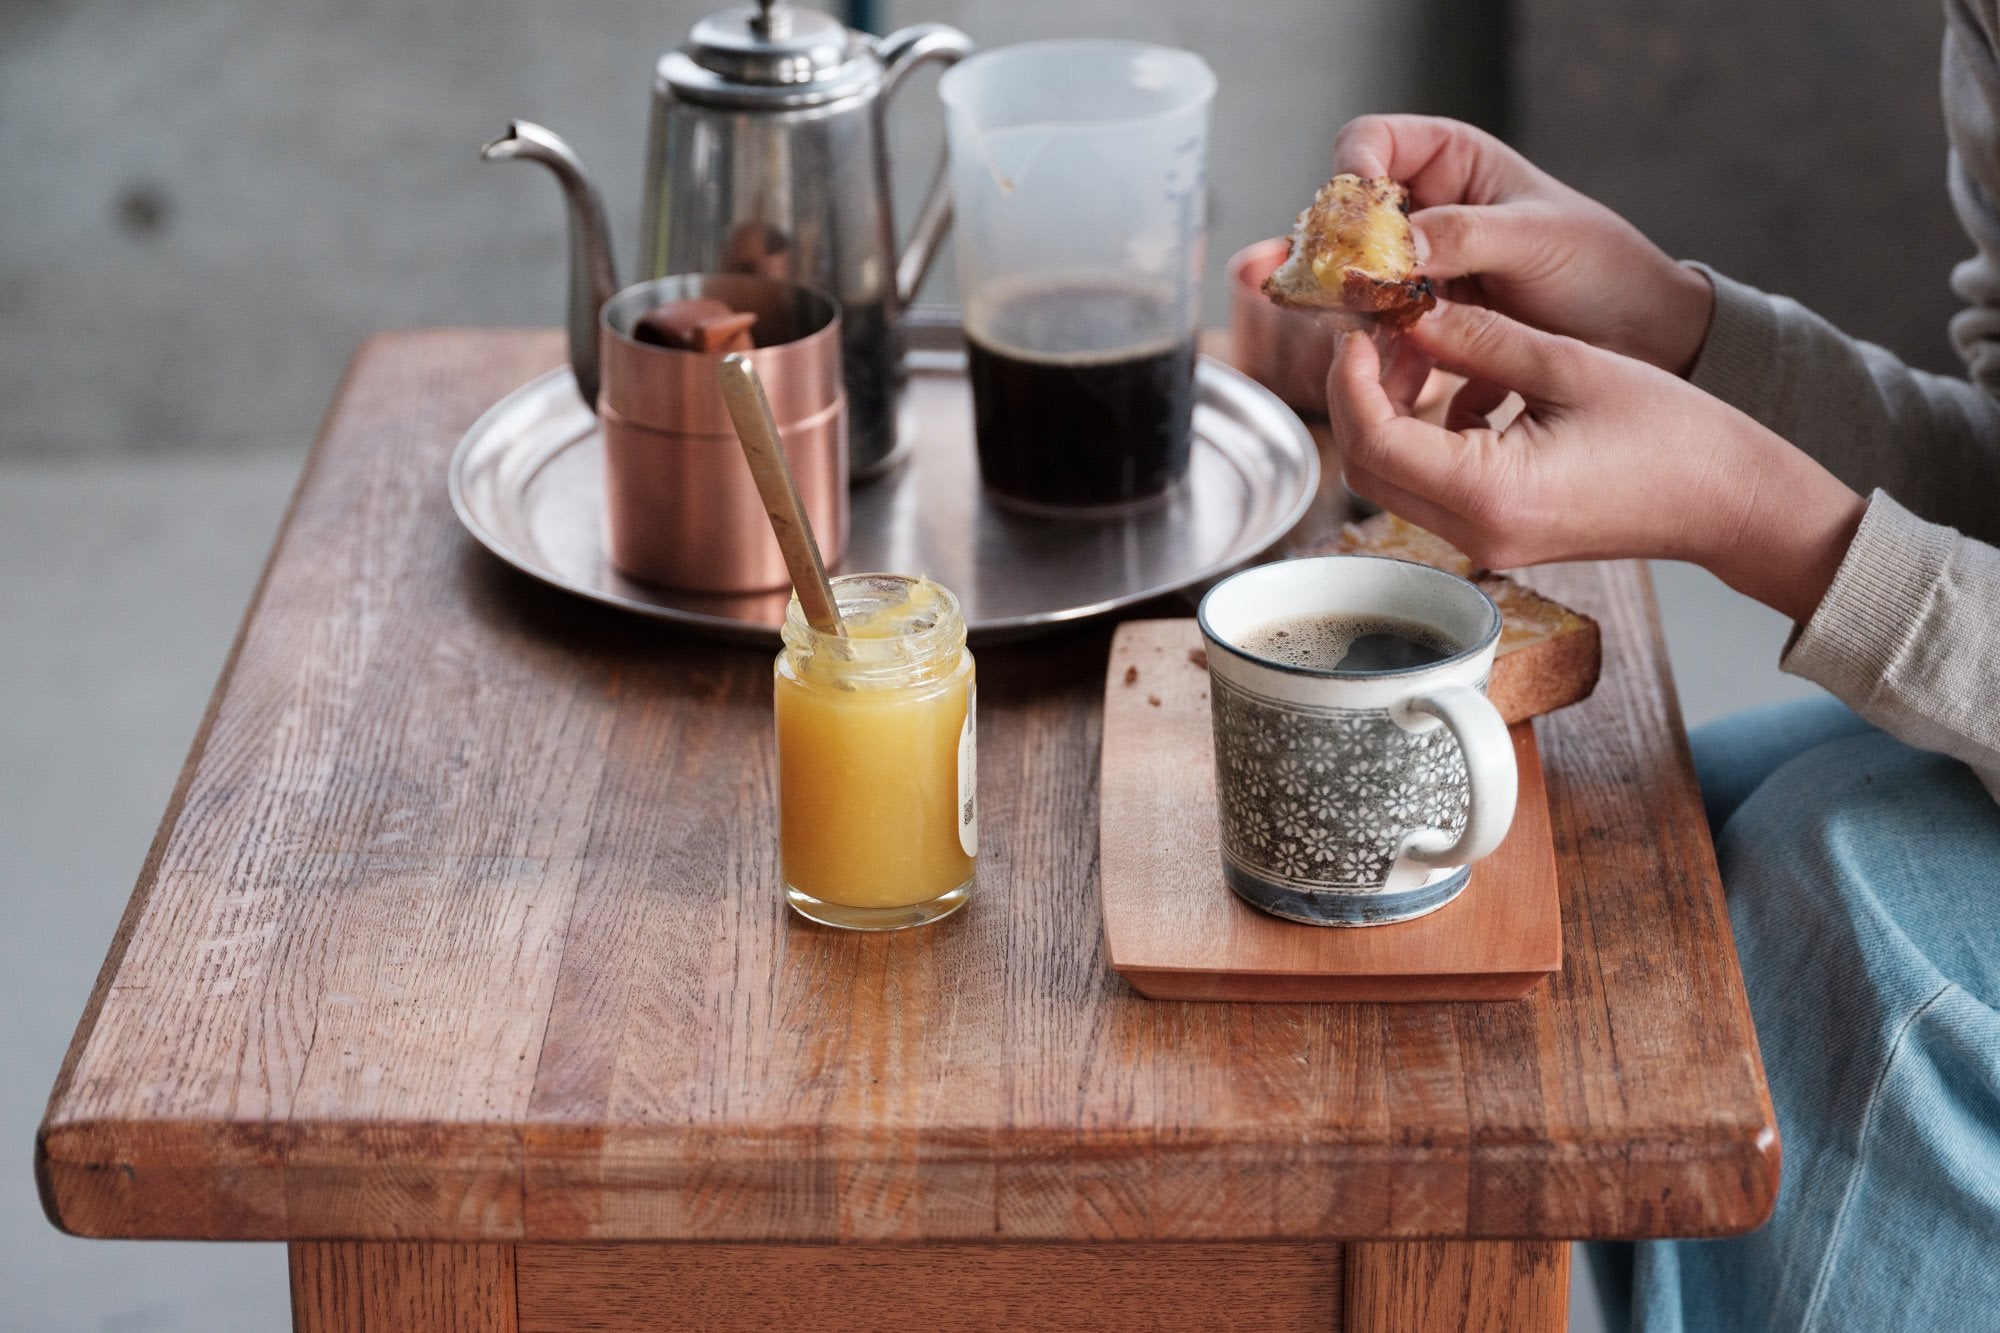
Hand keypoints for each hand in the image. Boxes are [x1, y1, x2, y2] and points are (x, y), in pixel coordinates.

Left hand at [1329, 300, 1866, 623]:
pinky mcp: (1498, 535)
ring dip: (1385, 416)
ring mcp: (1485, 542)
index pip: (1375, 440)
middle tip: (1371, 333)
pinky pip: (1432, 489)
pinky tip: (1449, 387)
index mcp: (1491, 492)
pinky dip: (1421, 438)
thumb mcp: (1567, 364)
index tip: (1356, 328)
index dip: (1350, 380)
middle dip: (1356, 398)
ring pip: (1392, 481)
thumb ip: (1479, 338)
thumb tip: (1409, 310)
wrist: (1730, 501)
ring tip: (1410, 350)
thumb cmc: (1673, 434)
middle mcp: (1477, 531)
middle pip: (1368, 468)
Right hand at [1334, 115, 1714, 376]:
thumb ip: (1465, 235)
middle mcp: (1422, 213)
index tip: (1357, 216)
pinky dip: (1373, 358)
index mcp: (1450, 162)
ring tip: (1358, 340)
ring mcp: (1415, 273)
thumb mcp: (1538, 239)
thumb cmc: (1603, 268)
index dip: (1353, 173)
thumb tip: (1397, 245)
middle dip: (1332, 256)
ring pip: (1352, 285)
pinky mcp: (1420, 327)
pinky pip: (1376, 338)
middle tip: (1319, 288)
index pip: (1370, 145)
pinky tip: (1381, 376)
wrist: (1639, 340)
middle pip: (1345, 222)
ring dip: (1347, 314)